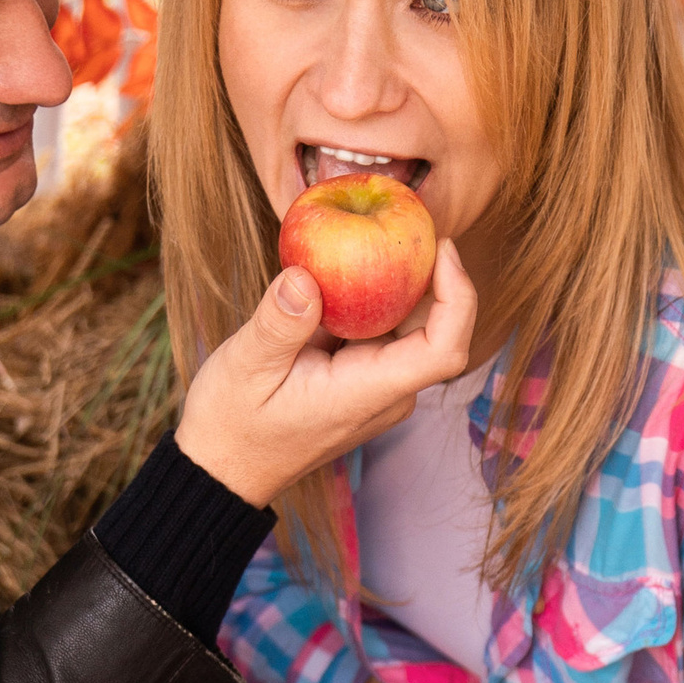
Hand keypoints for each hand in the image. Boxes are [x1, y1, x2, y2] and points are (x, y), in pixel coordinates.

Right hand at [172, 240, 477, 509]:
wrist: (225, 465)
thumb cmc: (234, 423)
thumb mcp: (246, 367)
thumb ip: (279, 323)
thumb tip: (305, 276)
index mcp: (369, 392)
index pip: (444, 349)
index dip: (457, 296)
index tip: (441, 247)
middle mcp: (388, 392)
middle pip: (437, 327)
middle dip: (429, 271)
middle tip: (401, 216)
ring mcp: (380, 386)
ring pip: (412, 325)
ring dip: (400, 279)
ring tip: (376, 227)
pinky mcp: (365, 377)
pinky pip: (384, 330)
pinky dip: (375, 292)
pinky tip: (351, 257)